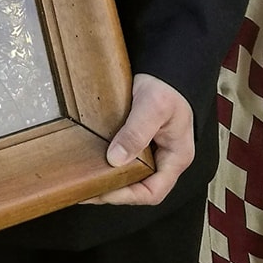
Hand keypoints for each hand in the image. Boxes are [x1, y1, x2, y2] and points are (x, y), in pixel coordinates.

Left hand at [90, 73, 191, 205]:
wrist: (164, 65)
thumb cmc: (168, 85)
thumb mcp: (153, 107)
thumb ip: (136, 133)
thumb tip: (116, 159)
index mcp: (176, 157)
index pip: (154, 192)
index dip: (129, 197)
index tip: (104, 192)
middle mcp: (165, 158)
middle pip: (140, 187)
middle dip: (114, 191)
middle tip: (88, 189)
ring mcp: (152, 150)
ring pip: (130, 175)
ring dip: (110, 179)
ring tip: (87, 179)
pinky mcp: (138, 140)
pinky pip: (124, 159)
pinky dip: (109, 163)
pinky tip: (93, 161)